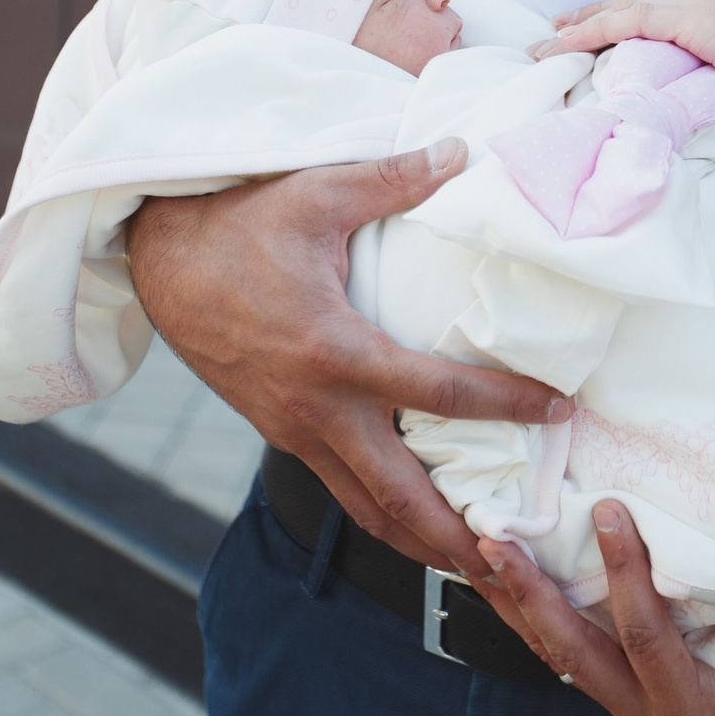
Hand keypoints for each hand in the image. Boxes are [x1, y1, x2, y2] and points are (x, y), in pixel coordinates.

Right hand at [127, 141, 566, 573]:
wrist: (156, 256)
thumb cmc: (237, 221)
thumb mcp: (318, 192)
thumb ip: (395, 178)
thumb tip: (462, 152)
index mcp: (335, 352)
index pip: (439, 393)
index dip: (506, 404)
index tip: (558, 410)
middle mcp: (314, 407)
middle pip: (397, 496)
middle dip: (454, 538)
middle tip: (510, 563)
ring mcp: (291, 427)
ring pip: (361, 506)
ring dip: (416, 539)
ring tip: (470, 561)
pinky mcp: (275, 429)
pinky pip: (335, 483)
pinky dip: (378, 507)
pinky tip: (410, 507)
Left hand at [473, 501, 714, 715]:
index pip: (648, 641)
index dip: (626, 578)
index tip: (612, 515)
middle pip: (576, 657)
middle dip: (532, 598)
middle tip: (496, 543)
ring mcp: (639, 708)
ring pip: (565, 657)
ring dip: (523, 603)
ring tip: (484, 549)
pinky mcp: (633, 690)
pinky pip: (578, 653)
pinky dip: (544, 611)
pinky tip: (517, 572)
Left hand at [532, 0, 714, 134]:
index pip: (673, 4)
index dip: (634, 15)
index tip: (606, 29)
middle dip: (600, 12)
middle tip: (561, 28)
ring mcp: (708, 1)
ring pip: (629, 6)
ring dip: (586, 22)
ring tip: (549, 42)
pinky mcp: (700, 20)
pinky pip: (630, 20)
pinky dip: (593, 29)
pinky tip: (565, 42)